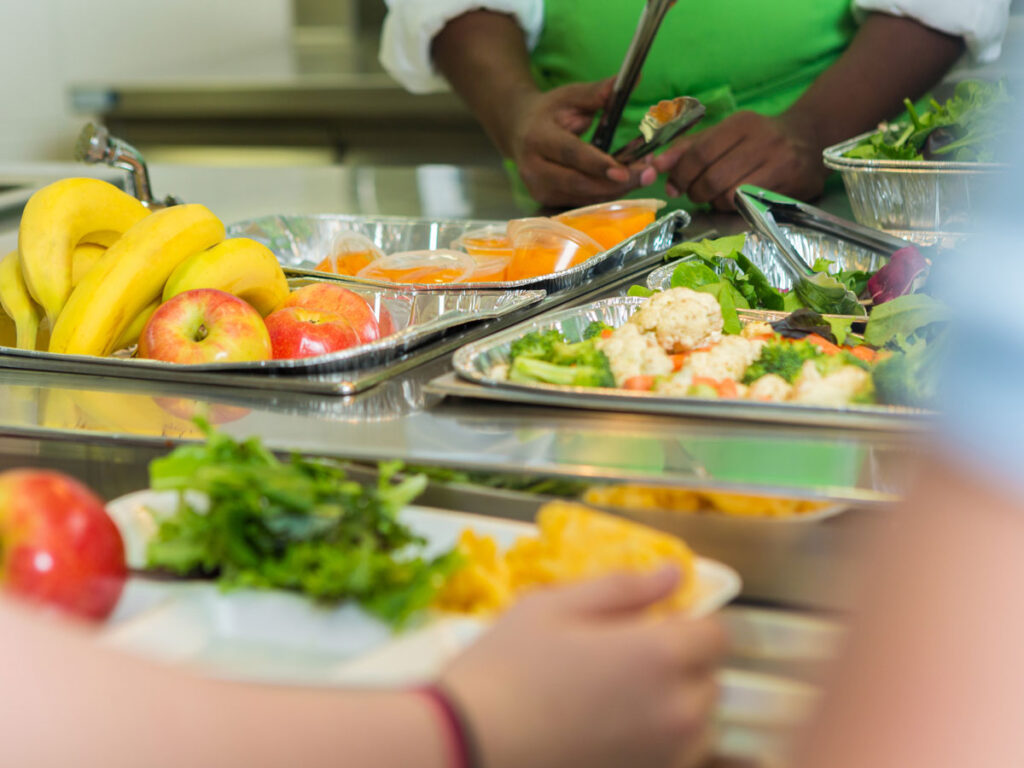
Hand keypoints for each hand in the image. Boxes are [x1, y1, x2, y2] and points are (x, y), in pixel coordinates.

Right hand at [442, 568, 726, 767]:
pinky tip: (605, 728)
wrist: (466, 746)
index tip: (651, 622)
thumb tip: (673, 572)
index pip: (716, 633)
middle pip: (709, 679)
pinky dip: (654, 740)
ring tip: (612, 697)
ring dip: (672, 704)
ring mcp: (664, 756)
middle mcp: (677, 710)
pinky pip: (672, 755)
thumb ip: (624, 587)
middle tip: (622, 656)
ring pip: (695, 723)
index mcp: (661, 655)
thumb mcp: (555, 606)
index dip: (688, 621)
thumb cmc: (505, 670)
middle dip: (680, 662)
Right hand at [505, 80, 656, 207]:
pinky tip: (627, 181)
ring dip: (617, 190)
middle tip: (648, 174)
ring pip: (584, 197)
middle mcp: (534, 168)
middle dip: (616, 183)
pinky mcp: (546, 200)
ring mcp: (538, 189)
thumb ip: (599, 92)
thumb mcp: (570, 96)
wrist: (519, 130)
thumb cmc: (549, 112)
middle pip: (579, 183)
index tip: (624, 171)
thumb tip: (635, 79)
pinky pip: (583, 202)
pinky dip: (607, 194)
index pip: (570, 154)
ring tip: (644, 174)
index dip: (597, 164)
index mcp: (538, 138)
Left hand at [651, 110, 829, 210]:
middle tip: (696, 194)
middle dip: (695, 192)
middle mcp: (762, 139)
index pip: (699, 153)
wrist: (810, 138)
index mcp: (741, 123)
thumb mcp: (723, 134)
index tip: (673, 186)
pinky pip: (749, 205)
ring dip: (714, 203)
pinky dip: (734, 207)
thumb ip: (687, 148)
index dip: (679, 174)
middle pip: (711, 178)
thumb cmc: (757, 139)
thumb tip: (653, 166)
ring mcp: (779, 161)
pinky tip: (735, 201)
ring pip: (728, 195)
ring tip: (717, 196)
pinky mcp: (791, 183)